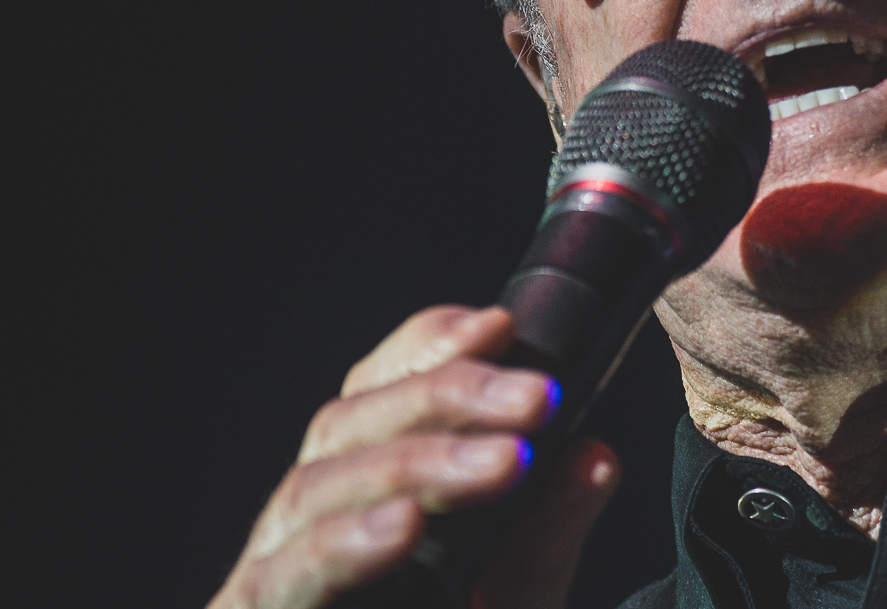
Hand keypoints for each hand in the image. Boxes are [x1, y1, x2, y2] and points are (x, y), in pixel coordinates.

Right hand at [208, 305, 619, 608]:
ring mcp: (274, 571)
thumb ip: (545, 537)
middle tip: (539, 396)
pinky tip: (404, 528)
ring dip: (415, 463)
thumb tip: (595, 455)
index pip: (380, 389)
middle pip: (350, 421)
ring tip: (502, 461)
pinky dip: (344, 547)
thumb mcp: (514, 598)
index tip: (501, 323)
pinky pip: (286, 578)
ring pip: (317, 486)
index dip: (428, 346)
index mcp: (367, 488)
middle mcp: (310, 518)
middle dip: (447, 396)